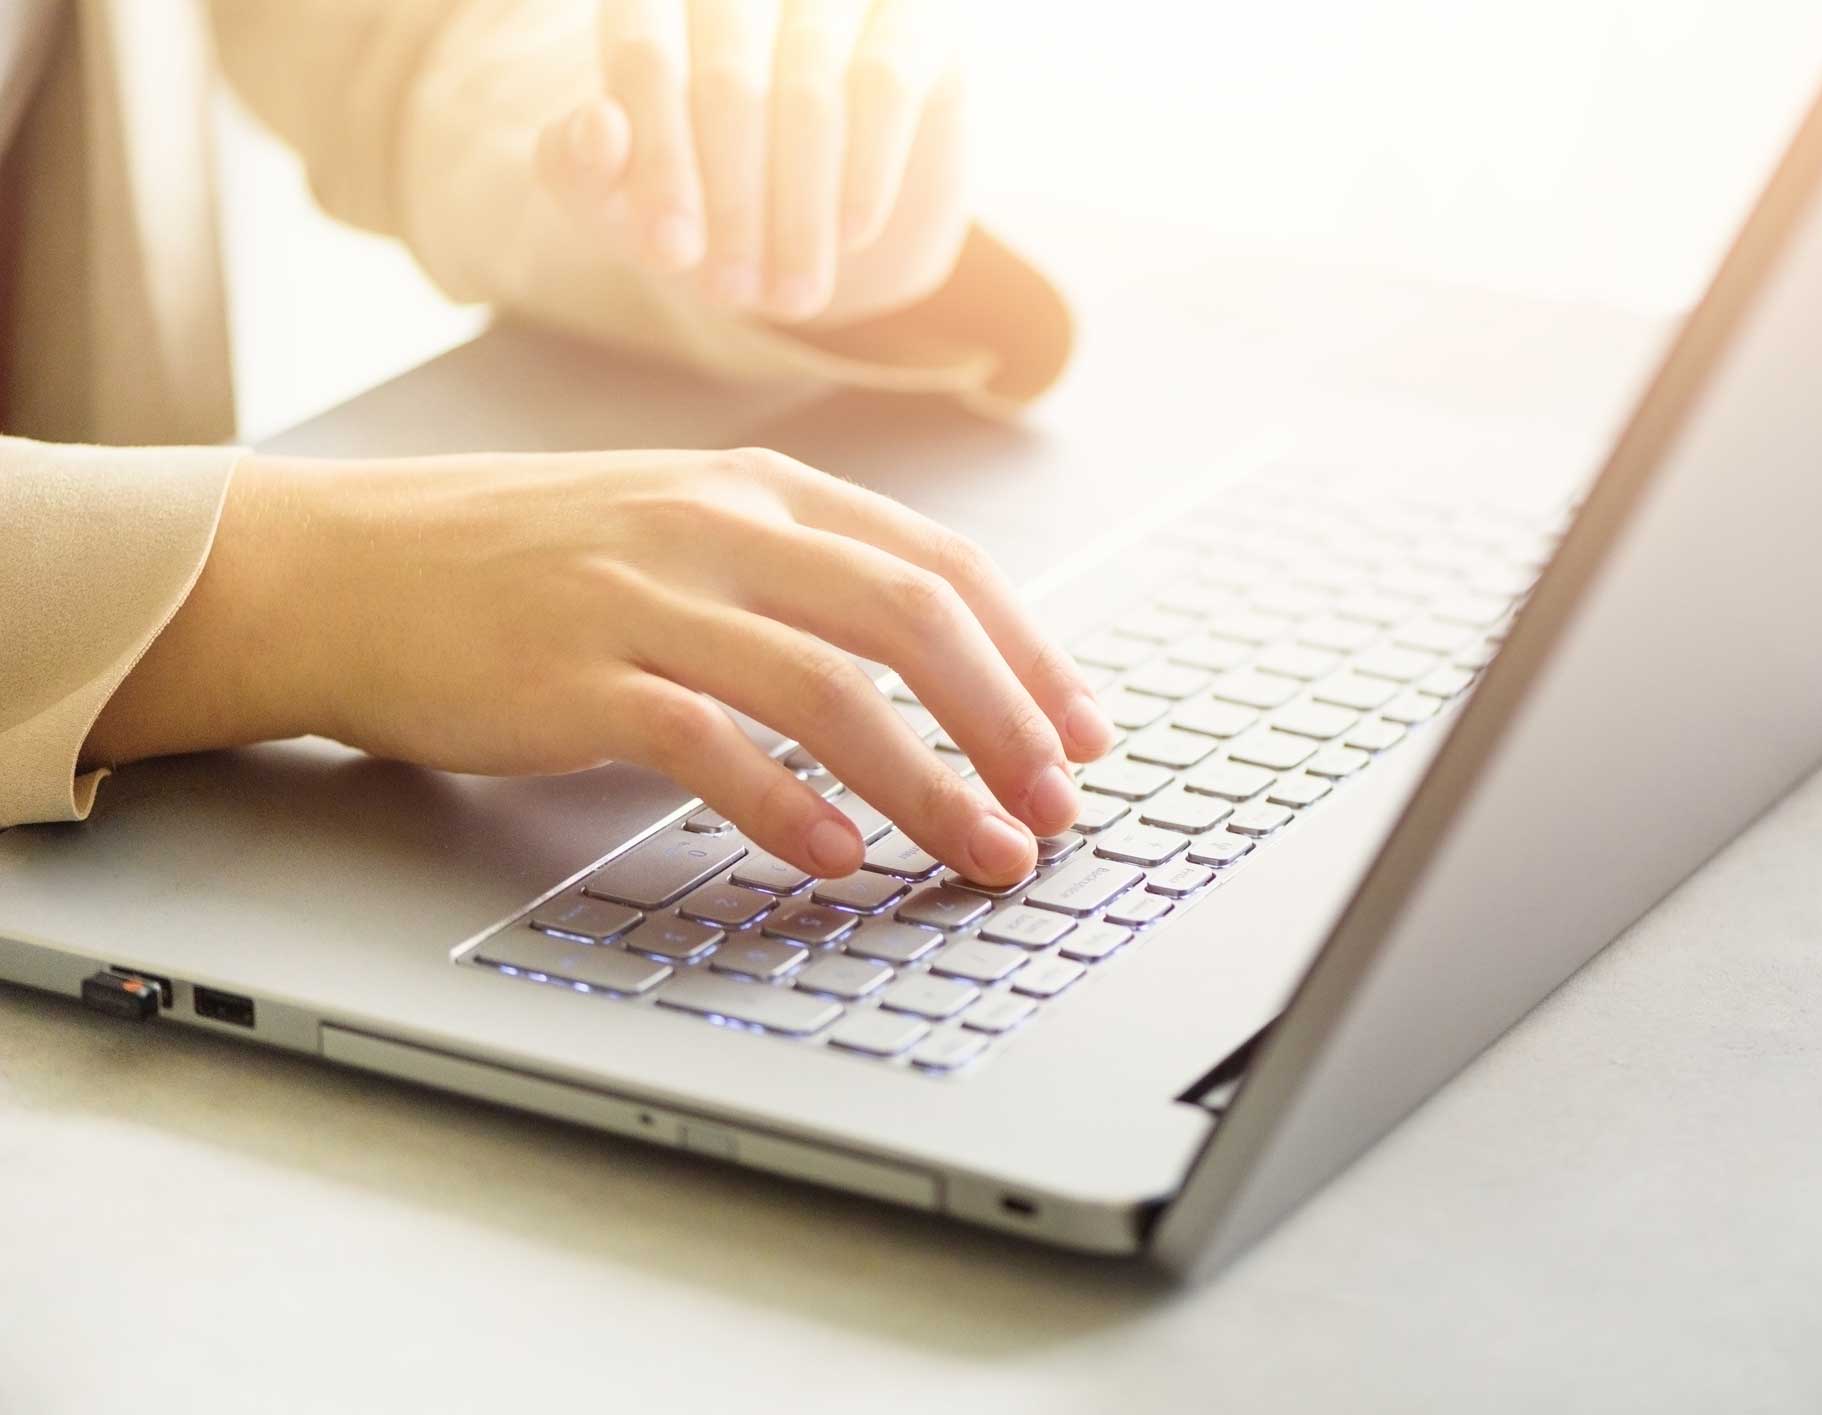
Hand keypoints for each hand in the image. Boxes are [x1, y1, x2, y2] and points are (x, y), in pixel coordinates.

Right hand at [83, 449, 1116, 884]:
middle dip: (1009, 722)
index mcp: (759, 488)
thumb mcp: (675, 523)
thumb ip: (792, 571)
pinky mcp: (576, 671)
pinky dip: (787, 808)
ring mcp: (645, 594)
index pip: (938, 565)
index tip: (1084, 732)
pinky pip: (710, 744)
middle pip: (912, 620)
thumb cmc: (520, 562)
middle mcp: (718, 527)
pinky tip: (836, 859)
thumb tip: (928, 661)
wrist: (344, 566)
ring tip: (986, 850)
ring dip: (930, 784)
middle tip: (1060, 807)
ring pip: (832, 690)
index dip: (1030, 654)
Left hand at [534, 0, 965, 323]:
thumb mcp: (626, 199)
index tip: (670, 256)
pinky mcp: (916, 14)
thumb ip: (580, 167)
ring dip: (798, 211)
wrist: (827, 222)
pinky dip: (866, 171)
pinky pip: (886, 83)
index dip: (658, 162)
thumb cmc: (706, 194)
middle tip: (733, 293)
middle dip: (730, 204)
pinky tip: (852, 233)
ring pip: (810, 89)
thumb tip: (599, 127)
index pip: (645, 56)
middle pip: (729, 80)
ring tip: (792, 295)